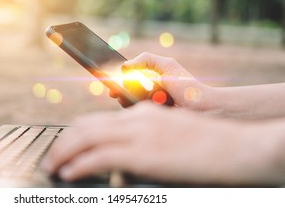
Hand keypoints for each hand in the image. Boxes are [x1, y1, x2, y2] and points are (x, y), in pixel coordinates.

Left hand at [42, 102, 273, 184]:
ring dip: (63, 153)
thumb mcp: (172, 135)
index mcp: (142, 113)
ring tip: (52, 167)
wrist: (236, 147)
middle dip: (62, 142)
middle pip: (85, 125)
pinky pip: (99, 156)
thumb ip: (147, 140)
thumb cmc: (209, 145)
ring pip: (86, 137)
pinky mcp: (143, 153)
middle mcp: (136, 119)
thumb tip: (128, 156)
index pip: (97, 120)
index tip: (64, 147)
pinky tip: (68, 174)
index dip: (75, 133)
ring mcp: (139, 134)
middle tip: (50, 158)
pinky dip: (79, 165)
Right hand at [110, 52, 212, 110]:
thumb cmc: (187, 86)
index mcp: (150, 79)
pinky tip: (148, 103)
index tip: (108, 80)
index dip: (117, 79)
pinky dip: (140, 108)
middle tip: (113, 92)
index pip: (127, 78)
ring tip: (131, 97)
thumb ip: (146, 60)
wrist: (204, 108)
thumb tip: (124, 66)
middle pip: (124, 92)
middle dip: (119, 91)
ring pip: (129, 104)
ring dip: (129, 99)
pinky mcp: (152, 119)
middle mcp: (147, 93)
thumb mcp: (167, 66)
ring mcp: (149, 107)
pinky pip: (138, 114)